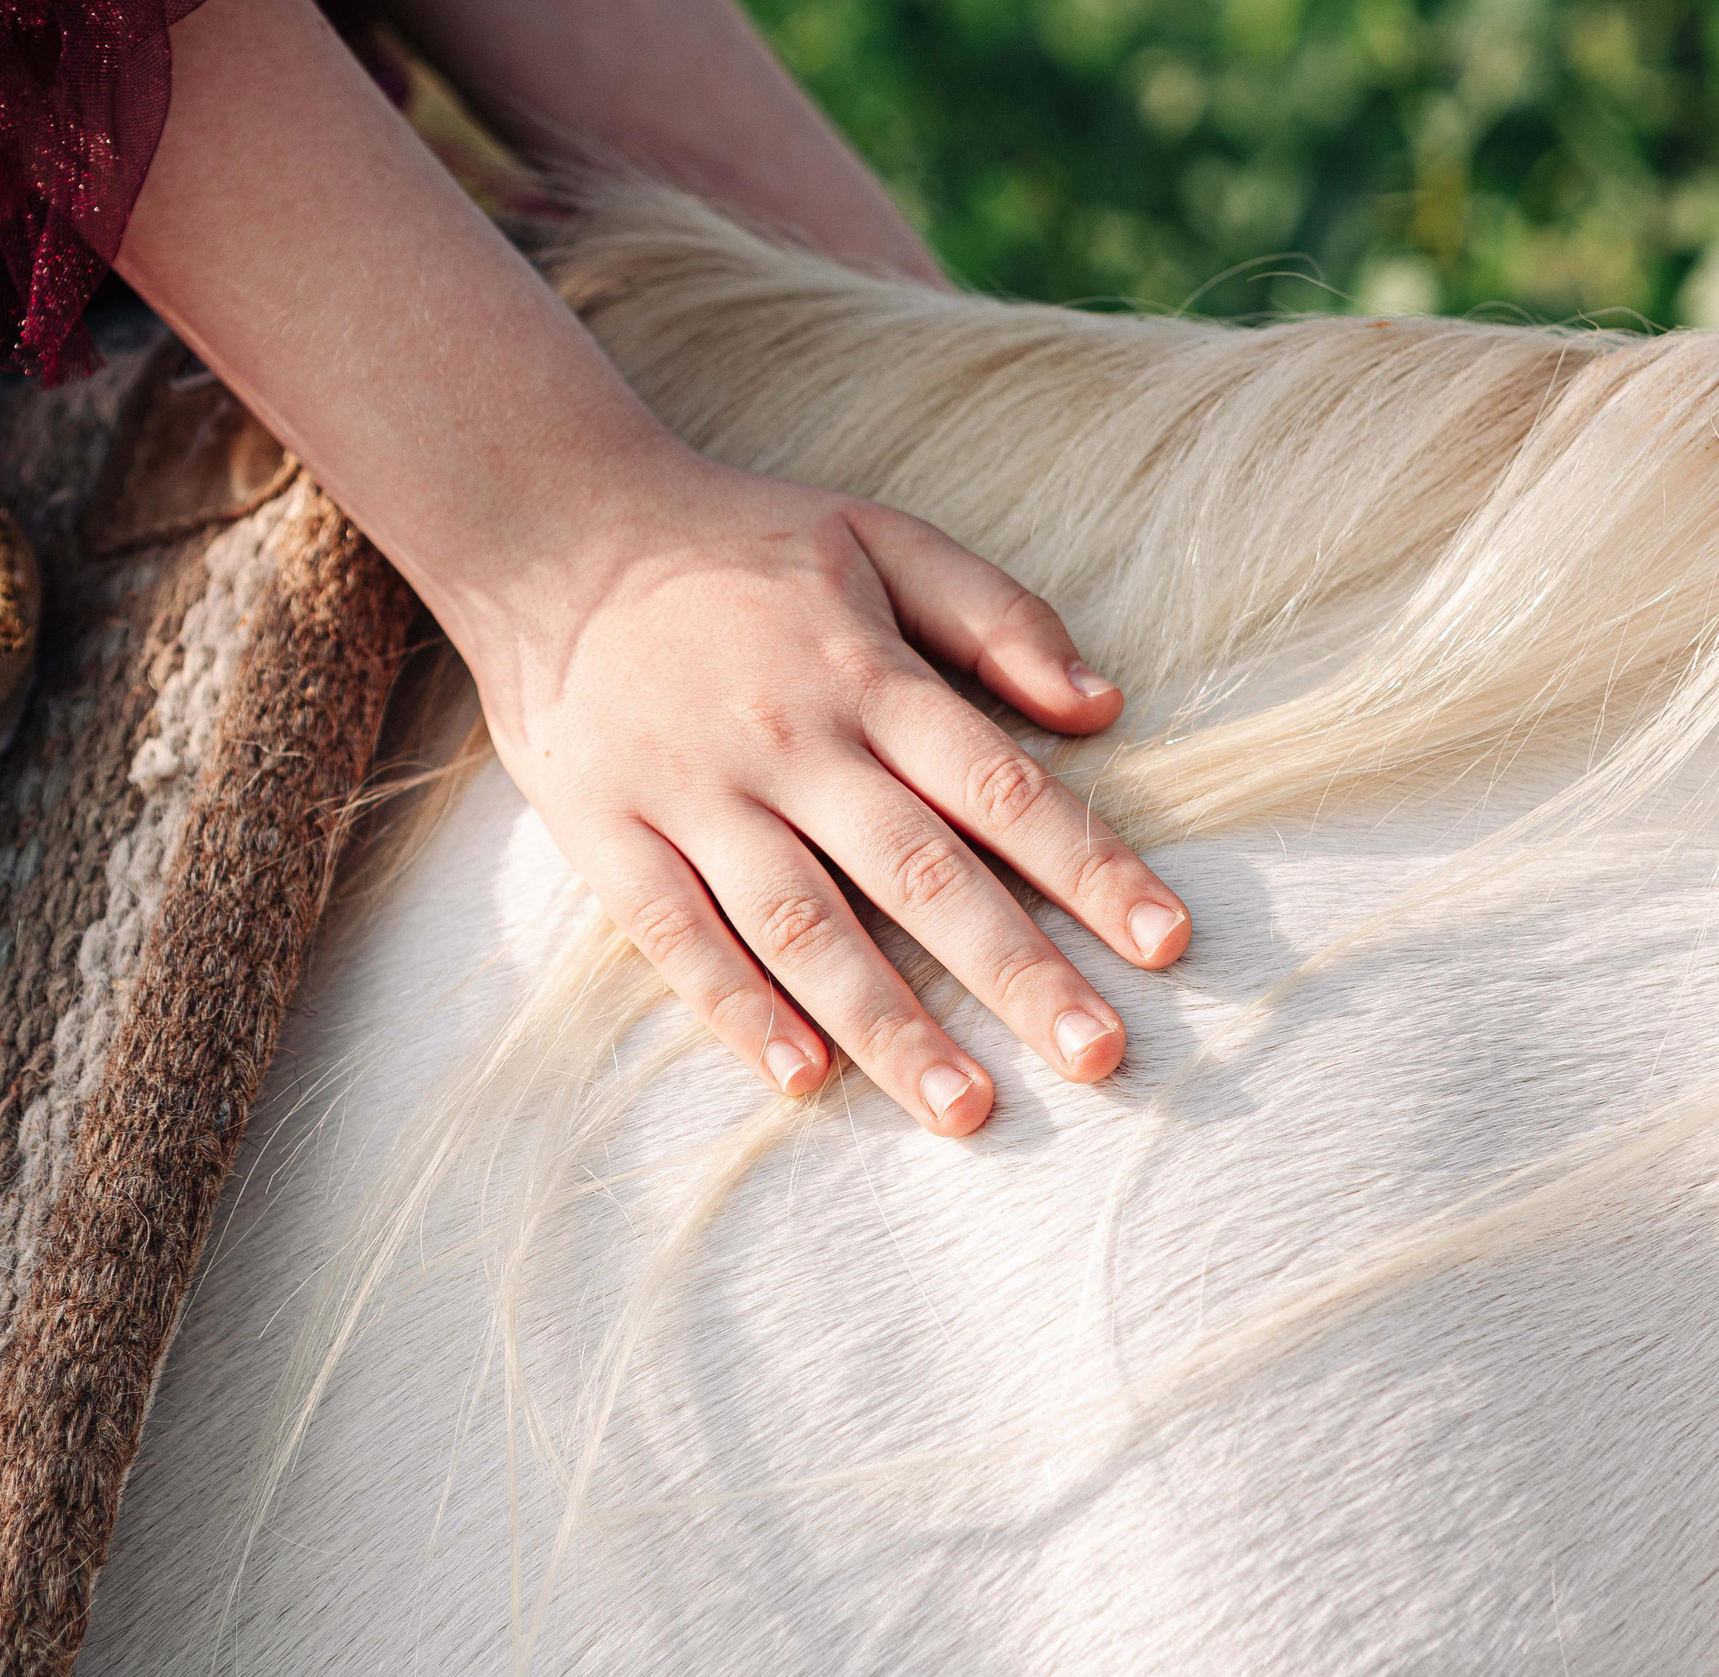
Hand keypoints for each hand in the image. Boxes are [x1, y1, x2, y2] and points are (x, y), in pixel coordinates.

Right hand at [446, 442, 1190, 1136]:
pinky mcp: (610, 833)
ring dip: (889, 1023)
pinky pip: (678, 936)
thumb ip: (997, 616)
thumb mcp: (880, 537)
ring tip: (966, 1108)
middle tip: (1100, 1056)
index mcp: (870, 676)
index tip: (1167, 942)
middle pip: (922, 873)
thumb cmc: (739, 545)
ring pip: (805, 925)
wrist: (550, 526)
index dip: (1091, 867)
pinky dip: (738, 1010)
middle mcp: (794, 744)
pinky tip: (803, 1080)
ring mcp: (697, 795)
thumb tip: (1106, 706)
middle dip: (1017, 971)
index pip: (1002, 788)